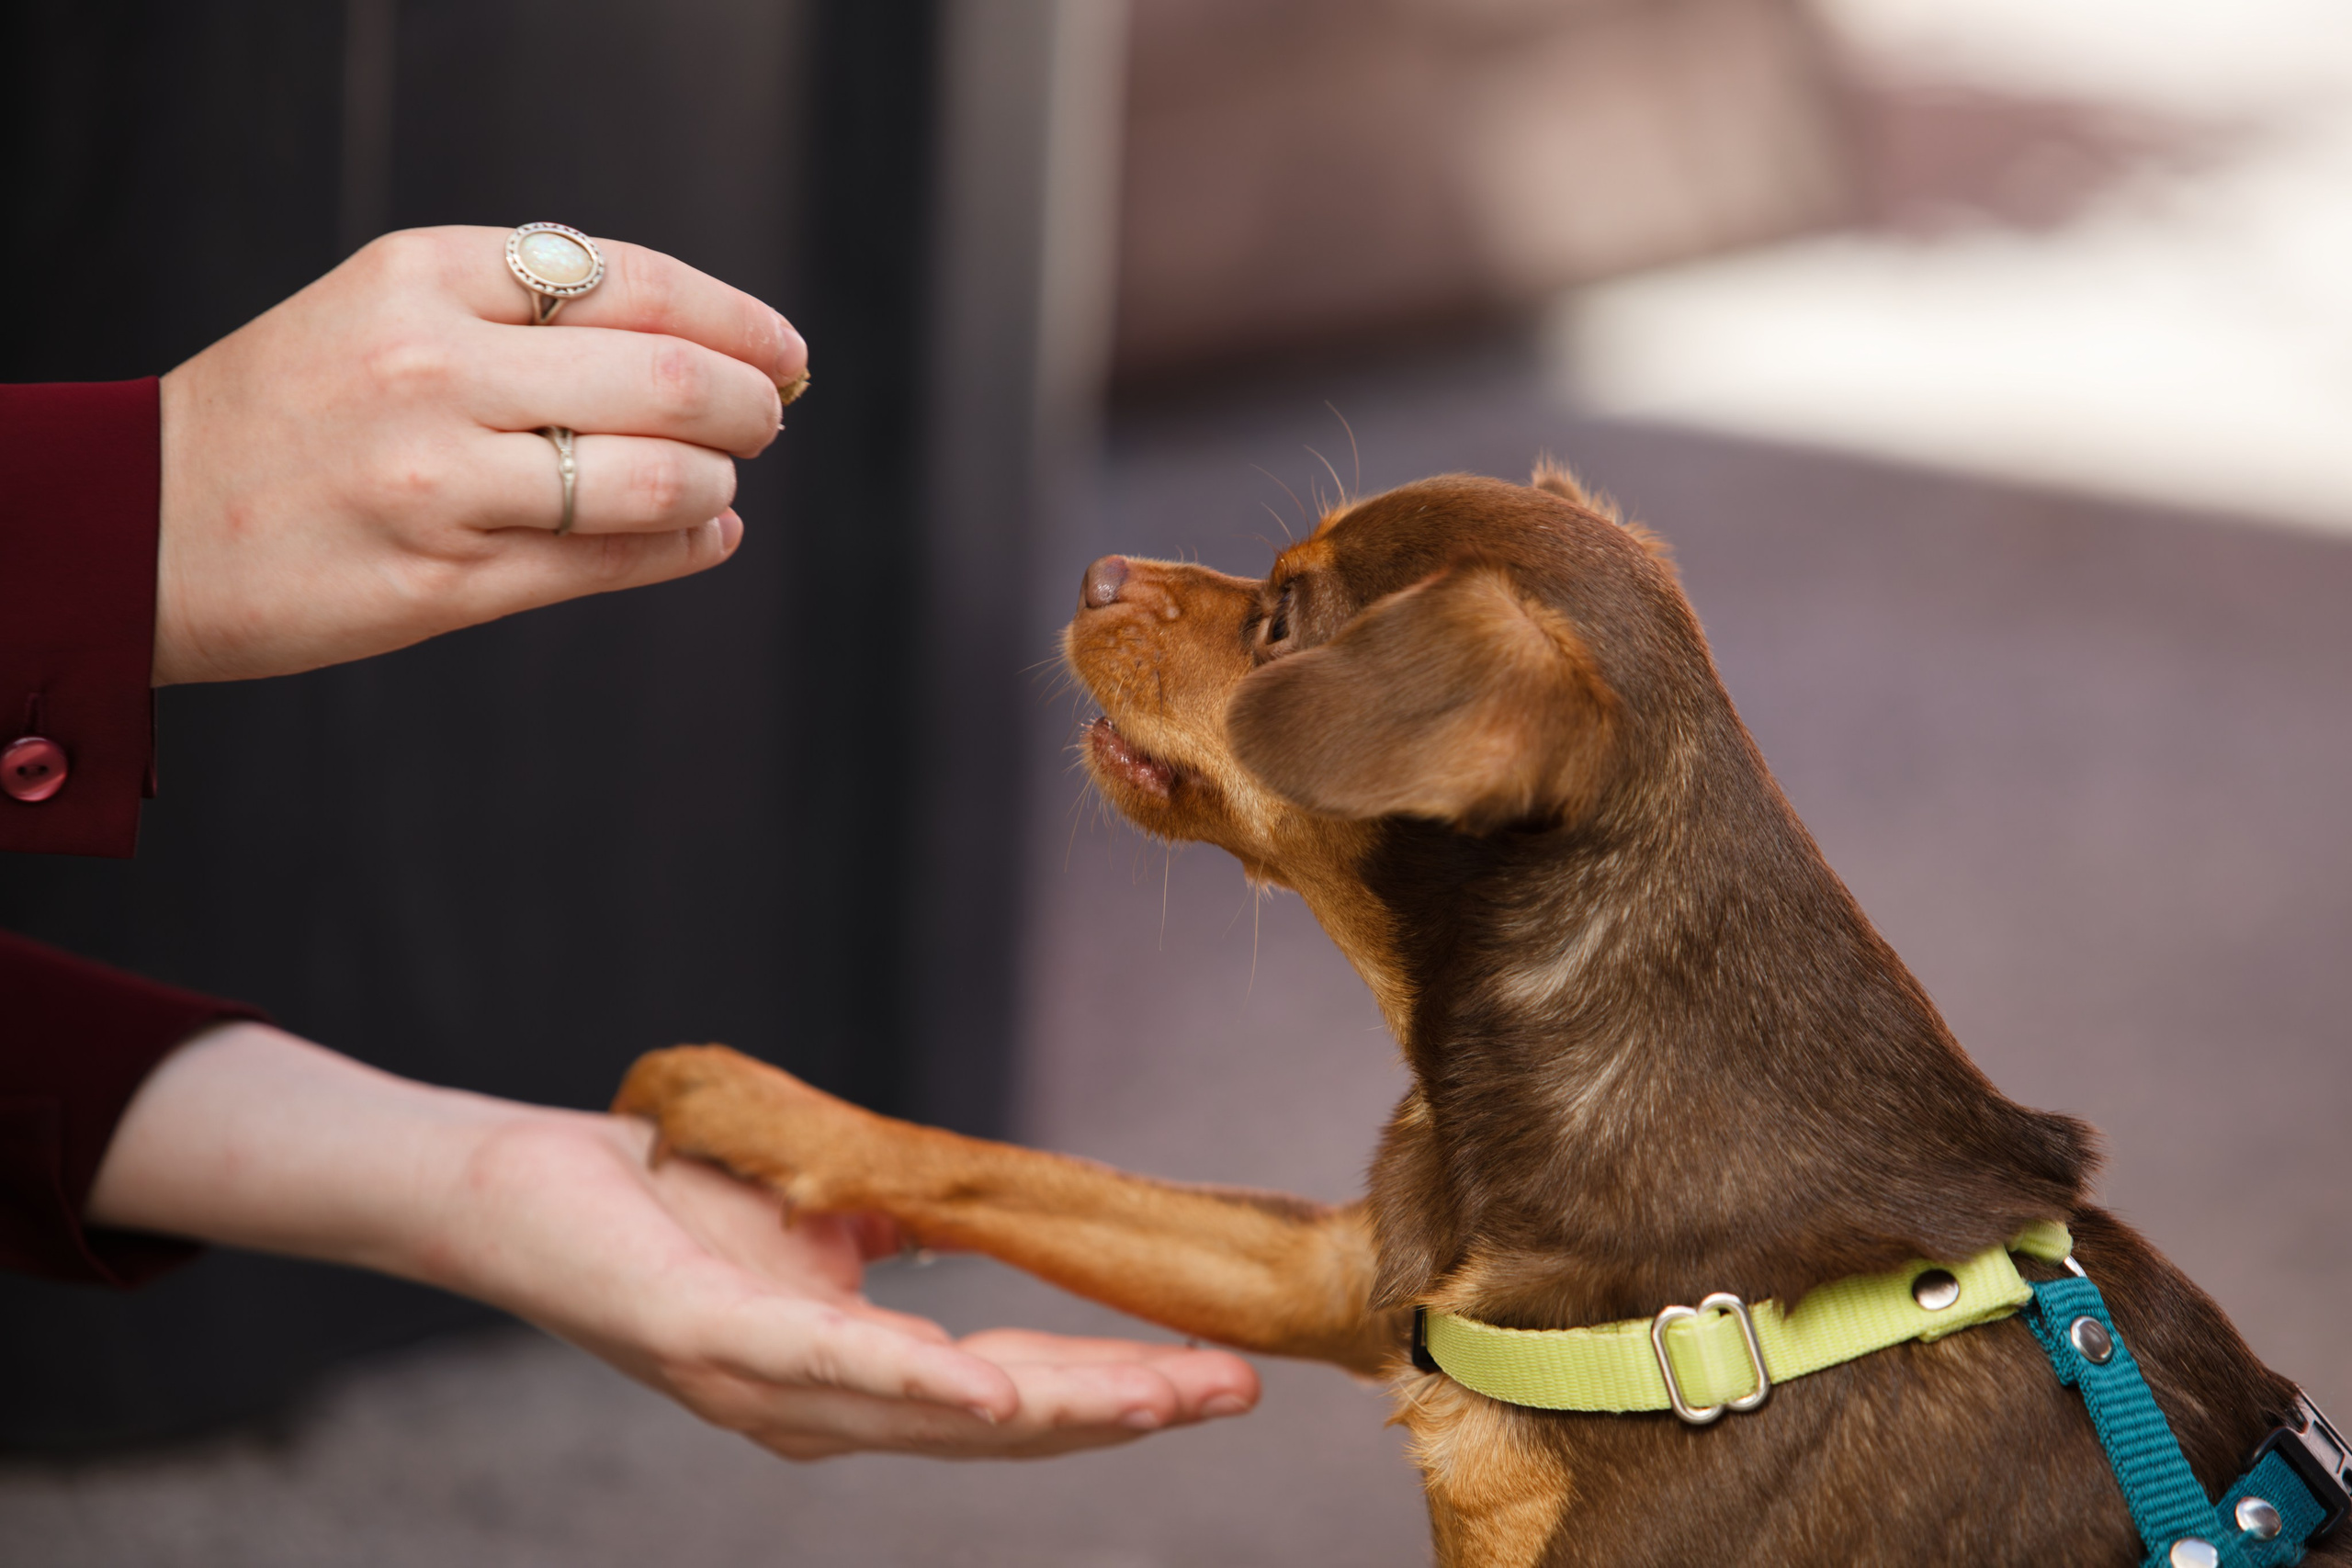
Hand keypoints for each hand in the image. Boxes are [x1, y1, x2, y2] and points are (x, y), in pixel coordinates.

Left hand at [86, 1025, 1259, 1459]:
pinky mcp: (710, 1332)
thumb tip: (1009, 1209)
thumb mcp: (821, 1216)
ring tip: (1165, 1397)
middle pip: (1000, 1425)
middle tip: (1237, 1393)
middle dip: (1127, 1410)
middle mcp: (815, 1411)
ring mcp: (762, 1384)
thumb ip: (908, 1235)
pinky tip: (995, 1397)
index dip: (1118, 1394)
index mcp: (849, 1382)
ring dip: (1064, 1405)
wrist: (511, 1184)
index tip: (1220, 1379)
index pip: (1010, 1398)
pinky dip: (919, 1386)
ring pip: (938, 1410)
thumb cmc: (663, 1198)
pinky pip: (828, 1366)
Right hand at [153, 226, 806, 684]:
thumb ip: (527, 313)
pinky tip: (703, 538)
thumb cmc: (294, 410)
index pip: (637, 281)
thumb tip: (708, 343)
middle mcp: (437, 369)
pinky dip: (685, 549)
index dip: (738, 319)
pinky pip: (612, 563)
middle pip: (671, 378)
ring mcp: (442, 482)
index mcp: (426, 275)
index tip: (785, 351)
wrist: (143, 521)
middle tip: (769, 419)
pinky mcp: (447, 582)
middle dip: (751, 404)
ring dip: (719, 484)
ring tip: (717, 485)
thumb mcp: (388, 308)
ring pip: (659, 481)